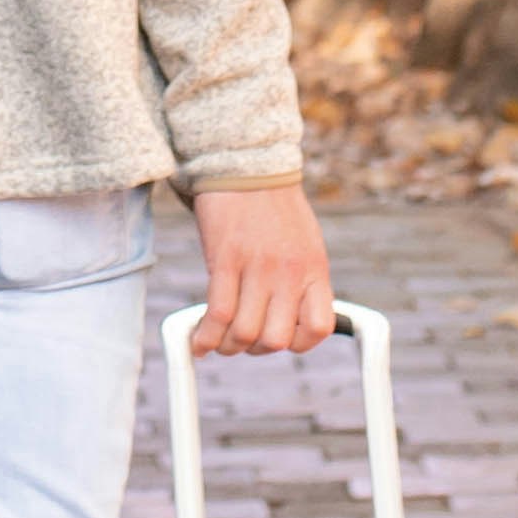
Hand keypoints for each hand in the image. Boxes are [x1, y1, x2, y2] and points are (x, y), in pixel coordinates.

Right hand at [189, 179, 331, 356]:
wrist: (247, 167)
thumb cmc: (276, 209)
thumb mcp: (306, 246)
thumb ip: (301, 283)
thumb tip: (290, 321)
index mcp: (314, 270)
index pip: (319, 328)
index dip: (299, 344)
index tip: (282, 340)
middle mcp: (289, 273)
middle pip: (276, 339)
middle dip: (257, 349)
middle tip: (244, 341)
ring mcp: (257, 268)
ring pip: (244, 333)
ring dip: (228, 346)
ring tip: (220, 340)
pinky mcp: (225, 260)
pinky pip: (217, 314)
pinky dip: (205, 336)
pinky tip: (198, 341)